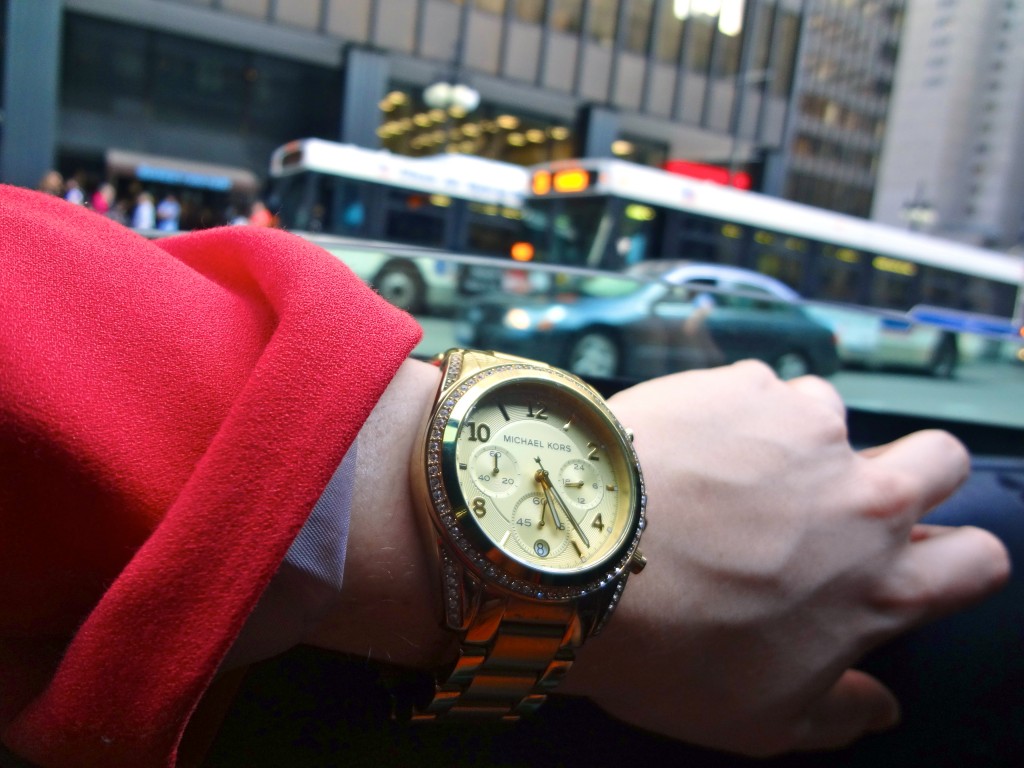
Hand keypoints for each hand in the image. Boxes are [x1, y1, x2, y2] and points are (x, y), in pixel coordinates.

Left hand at [561, 361, 1009, 755]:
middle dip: (916, 476)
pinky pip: (756, 392)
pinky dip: (731, 415)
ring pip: (834, 417)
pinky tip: (684, 447)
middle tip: (846, 501)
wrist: (575, 560)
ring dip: (799, 443)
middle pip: (942, 459)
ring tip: (728, 476)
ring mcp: (802, 428)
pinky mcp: (740, 385)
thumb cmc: (666, 649)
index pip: (977, 560)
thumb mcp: (762, 720)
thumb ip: (841, 713)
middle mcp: (861, 493)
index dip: (954, 562)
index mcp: (881, 581)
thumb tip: (879, 706)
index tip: (917, 565)